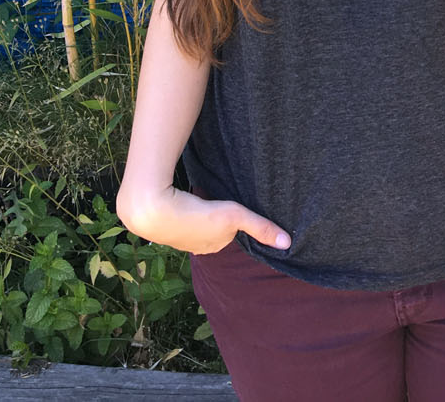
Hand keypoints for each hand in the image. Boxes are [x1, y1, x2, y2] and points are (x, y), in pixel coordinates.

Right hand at [117, 184, 291, 256]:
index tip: (231, 208)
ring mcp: (177, 235)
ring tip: (200, 199)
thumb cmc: (198, 216)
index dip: (231, 219)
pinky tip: (181, 198)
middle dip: (215, 217)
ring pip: (195, 221)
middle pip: (212, 228)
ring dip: (198, 212)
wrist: (156, 211)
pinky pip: (180, 214)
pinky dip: (183, 207)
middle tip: (216, 201)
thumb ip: (260, 227)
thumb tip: (287, 243)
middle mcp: (195, 246)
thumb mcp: (234, 217)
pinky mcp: (163, 222)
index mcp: (211, 247)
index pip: (228, 232)